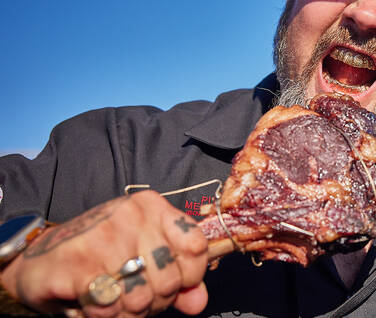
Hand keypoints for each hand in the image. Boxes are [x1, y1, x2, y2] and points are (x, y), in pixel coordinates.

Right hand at [0, 191, 208, 316]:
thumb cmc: (99, 257)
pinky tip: (93, 302)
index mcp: (152, 207)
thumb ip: (178, 279)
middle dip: (154, 301)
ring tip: (112, 301)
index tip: (172, 284)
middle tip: (130, 297)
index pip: (196, 246)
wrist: (39, 258)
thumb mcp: (144, 259)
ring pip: (141, 296)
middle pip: (169, 279)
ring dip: (127, 311)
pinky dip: (103, 314)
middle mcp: (131, 215)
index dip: (189, 276)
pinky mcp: (79, 261)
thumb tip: (198, 302)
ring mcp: (104, 234)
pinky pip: (109, 305)